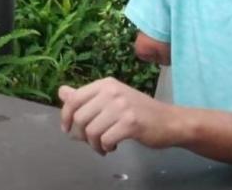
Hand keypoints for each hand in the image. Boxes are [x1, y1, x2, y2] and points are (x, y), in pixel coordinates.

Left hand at [59, 77, 174, 154]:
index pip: (73, 99)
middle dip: (81, 135)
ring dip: (94, 144)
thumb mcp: (111, 98)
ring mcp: (122, 106)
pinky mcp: (131, 123)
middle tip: (90, 141)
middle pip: (80, 117)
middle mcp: (112, 91)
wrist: (169, 121)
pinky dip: (105, 148)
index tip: (68, 129)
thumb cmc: (139, 111)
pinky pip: (105, 140)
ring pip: (91, 131)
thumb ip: (86, 96)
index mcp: (105, 84)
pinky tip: (112, 147)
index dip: (66, 117)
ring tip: (102, 146)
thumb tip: (62, 91)